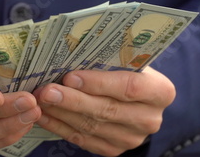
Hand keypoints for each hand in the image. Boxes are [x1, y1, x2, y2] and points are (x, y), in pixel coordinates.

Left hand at [33, 67, 175, 155]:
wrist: (134, 99)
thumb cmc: (125, 70)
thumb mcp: (125, 60)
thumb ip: (107, 59)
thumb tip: (69, 52)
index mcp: (160, 91)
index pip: (130, 87)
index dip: (99, 83)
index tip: (70, 76)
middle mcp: (150, 119)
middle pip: (107, 109)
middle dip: (72, 99)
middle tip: (46, 90)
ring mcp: (131, 138)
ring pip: (91, 126)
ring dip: (61, 113)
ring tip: (39, 100)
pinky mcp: (113, 149)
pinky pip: (82, 139)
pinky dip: (59, 126)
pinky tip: (43, 114)